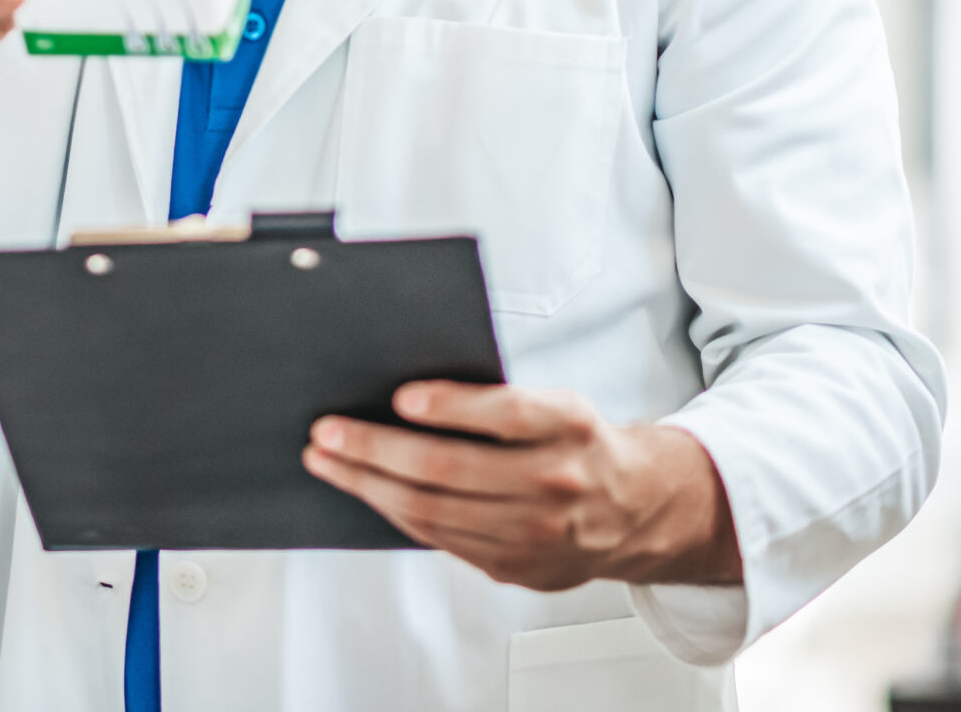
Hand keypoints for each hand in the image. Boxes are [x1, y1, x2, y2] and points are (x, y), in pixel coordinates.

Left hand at [302, 382, 741, 590]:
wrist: (633, 509)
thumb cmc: (577, 443)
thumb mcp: (558, 406)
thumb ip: (499, 402)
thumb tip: (405, 394)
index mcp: (570, 426)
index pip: (508, 414)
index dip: (452, 405)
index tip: (400, 396)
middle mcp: (557, 481)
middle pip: (454, 468)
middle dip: (378, 449)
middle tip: (328, 432)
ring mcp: (537, 533)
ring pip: (436, 512)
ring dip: (370, 485)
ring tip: (328, 461)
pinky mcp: (518, 566)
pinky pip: (441, 540)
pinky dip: (395, 513)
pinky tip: (367, 491)